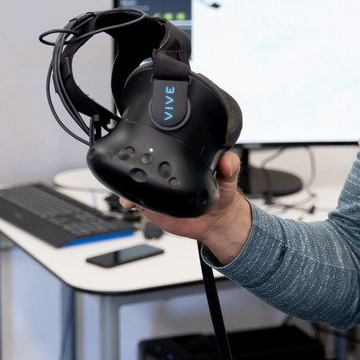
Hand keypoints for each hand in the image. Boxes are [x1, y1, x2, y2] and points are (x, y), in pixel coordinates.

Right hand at [119, 150, 252, 264]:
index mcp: (186, 158)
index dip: (162, 139)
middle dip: (137, 158)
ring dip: (129, 178)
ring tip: (129, 182)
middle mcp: (169, 169)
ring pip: (135, 178)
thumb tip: (226, 162)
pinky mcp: (152, 203)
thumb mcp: (229, 177)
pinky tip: (130, 202)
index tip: (156, 140)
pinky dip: (129, 200)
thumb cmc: (222, 193)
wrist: (214, 220)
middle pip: (146, 158)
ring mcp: (159, 185)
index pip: (170, 143)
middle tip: (136, 163)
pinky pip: (134, 199)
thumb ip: (230, 166)